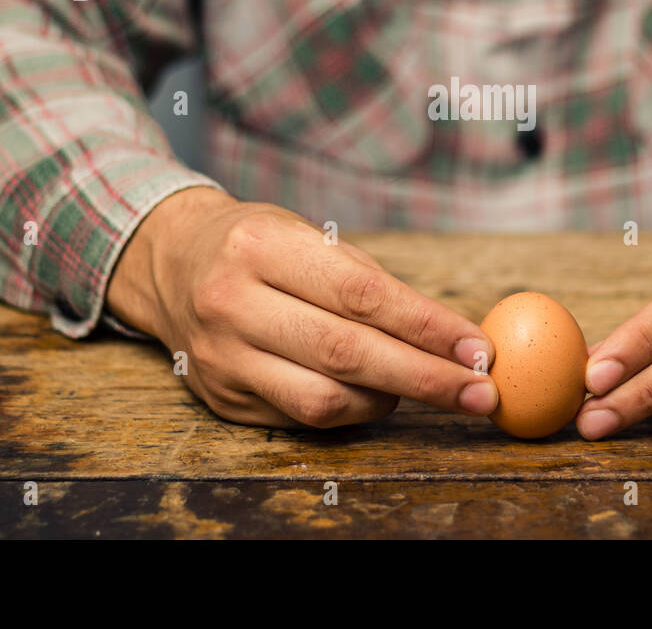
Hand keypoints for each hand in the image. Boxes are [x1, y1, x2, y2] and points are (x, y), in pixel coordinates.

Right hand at [105, 187, 497, 427]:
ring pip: (324, 399)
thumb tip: (452, 336)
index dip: (427, 326)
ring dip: (390, 399)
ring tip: (426, 387)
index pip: (361, 295)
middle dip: (425, 378)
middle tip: (482, 393)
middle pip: (346, 353)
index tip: (477, 349)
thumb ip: (370, 283)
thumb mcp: (306, 234)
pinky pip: (303, 418)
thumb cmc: (258, 245)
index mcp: (260, 247)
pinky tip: (376, 394)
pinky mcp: (222, 399)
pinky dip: (352, 410)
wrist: (169, 263)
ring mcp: (222, 357)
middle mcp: (232, 303)